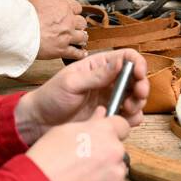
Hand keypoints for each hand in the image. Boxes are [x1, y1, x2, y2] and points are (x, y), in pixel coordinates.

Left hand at [15, 49, 148, 144]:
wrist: (39, 123)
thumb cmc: (50, 97)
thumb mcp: (71, 83)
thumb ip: (96, 75)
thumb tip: (120, 62)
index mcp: (99, 65)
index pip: (127, 57)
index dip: (138, 64)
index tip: (140, 75)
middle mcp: (108, 80)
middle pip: (136, 79)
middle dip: (142, 86)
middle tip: (138, 96)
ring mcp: (109, 99)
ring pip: (136, 98)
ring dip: (138, 104)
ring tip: (128, 110)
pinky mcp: (108, 117)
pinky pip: (128, 116)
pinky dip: (132, 118)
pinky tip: (123, 120)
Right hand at [24, 0, 87, 60]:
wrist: (19, 30)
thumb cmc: (23, 14)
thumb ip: (40, 0)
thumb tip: (38, 2)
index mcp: (62, 7)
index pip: (77, 7)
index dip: (74, 11)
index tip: (72, 14)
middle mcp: (68, 21)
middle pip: (82, 23)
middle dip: (78, 25)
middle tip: (74, 28)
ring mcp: (66, 36)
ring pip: (82, 37)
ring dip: (81, 38)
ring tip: (79, 40)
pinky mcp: (62, 50)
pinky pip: (76, 53)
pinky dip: (79, 54)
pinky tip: (81, 53)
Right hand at [26, 107, 131, 180]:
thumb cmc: (46, 159)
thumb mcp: (63, 131)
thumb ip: (89, 122)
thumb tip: (101, 114)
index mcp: (104, 131)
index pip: (122, 125)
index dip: (113, 131)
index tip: (105, 138)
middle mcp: (115, 151)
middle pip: (119, 150)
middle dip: (107, 154)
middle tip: (86, 163)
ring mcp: (116, 175)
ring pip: (119, 171)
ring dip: (108, 173)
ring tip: (85, 179)